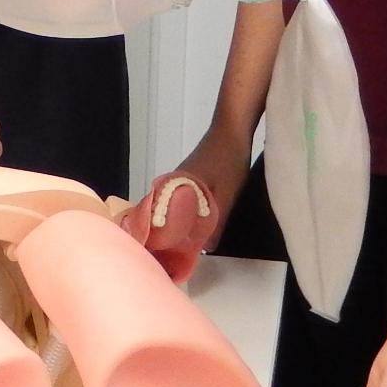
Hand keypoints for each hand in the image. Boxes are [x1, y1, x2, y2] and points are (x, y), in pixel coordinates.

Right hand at [134, 134, 247, 257]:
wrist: (231, 129)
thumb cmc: (227, 161)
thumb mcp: (226, 195)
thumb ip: (216, 222)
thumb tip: (206, 250)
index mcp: (173, 188)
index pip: (154, 218)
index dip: (157, 238)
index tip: (160, 257)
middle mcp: (169, 185)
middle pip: (160, 215)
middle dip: (164, 236)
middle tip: (170, 258)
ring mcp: (177, 180)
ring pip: (170, 209)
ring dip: (174, 226)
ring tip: (178, 247)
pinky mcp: (186, 178)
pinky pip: (178, 202)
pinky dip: (182, 215)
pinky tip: (190, 226)